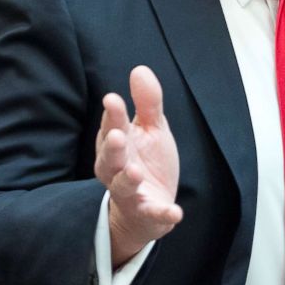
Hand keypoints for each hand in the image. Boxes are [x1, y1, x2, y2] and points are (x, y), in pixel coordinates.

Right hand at [94, 65, 182, 266]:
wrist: (149, 207)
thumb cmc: (146, 161)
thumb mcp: (152, 128)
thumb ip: (147, 102)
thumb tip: (139, 69)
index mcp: (118, 143)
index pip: (112, 127)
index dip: (113, 115)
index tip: (112, 99)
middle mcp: (117, 168)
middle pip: (110, 158)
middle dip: (112, 147)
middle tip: (117, 135)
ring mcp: (130, 193)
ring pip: (122, 186)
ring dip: (127, 180)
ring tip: (134, 171)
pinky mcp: (146, 213)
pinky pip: (153, 214)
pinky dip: (163, 215)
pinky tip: (175, 212)